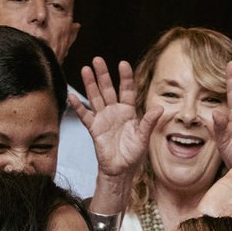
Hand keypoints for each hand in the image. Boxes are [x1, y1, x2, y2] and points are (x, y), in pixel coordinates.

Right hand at [78, 56, 157, 177]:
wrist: (120, 171)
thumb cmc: (133, 155)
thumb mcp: (143, 138)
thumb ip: (149, 122)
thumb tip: (159, 108)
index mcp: (129, 112)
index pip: (127, 90)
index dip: (125, 77)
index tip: (122, 64)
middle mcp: (115, 112)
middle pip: (108, 89)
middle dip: (103, 74)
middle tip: (97, 59)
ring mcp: (103, 119)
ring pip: (95, 97)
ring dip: (90, 84)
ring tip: (85, 69)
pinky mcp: (94, 129)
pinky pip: (85, 115)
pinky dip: (78, 106)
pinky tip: (72, 96)